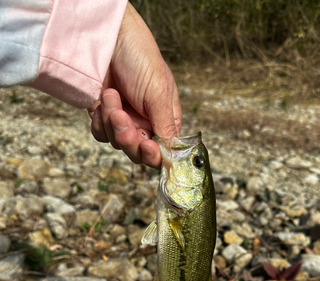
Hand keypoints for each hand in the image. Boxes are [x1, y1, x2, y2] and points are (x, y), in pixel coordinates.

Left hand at [89, 2, 181, 167]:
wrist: (107, 36)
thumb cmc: (139, 55)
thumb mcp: (158, 91)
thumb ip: (165, 125)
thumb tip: (170, 153)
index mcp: (164, 118)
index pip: (162, 150)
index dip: (154, 154)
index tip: (147, 147)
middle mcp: (145, 123)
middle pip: (138, 152)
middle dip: (128, 138)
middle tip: (121, 118)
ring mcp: (123, 120)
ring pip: (117, 143)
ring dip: (111, 123)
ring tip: (110, 96)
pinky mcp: (103, 115)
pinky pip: (100, 133)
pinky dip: (99, 121)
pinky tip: (101, 101)